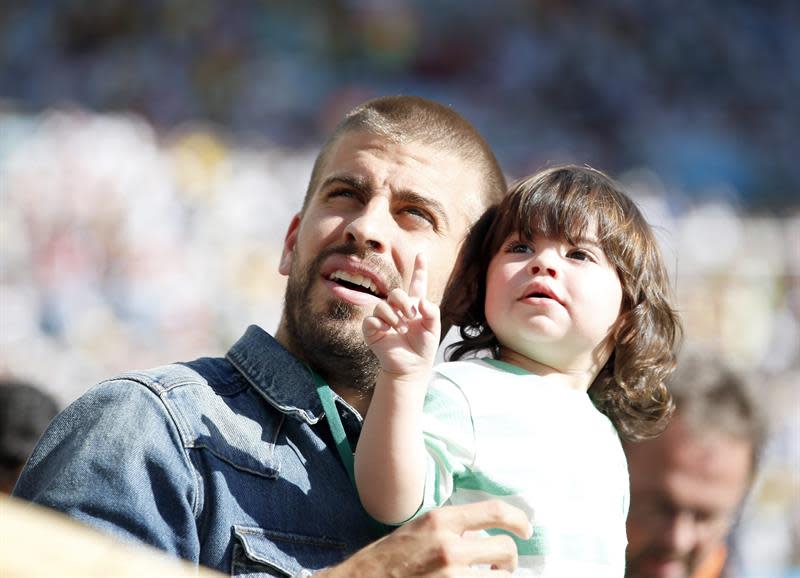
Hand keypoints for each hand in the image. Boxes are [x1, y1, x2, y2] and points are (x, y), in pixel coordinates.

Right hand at [317, 501, 531, 576]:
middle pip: (506, 550)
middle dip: (510, 560)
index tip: (525, 529)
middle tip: (502, 565)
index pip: (494, 511)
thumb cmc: (390, 558)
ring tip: (487, 577)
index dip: (518, 519)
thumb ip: (452, 528)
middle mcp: (449, 547)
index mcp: (441, 520)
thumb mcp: (419, 530)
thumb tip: (483, 534)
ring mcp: (451, 577)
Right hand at [363, 254, 440, 379]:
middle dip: (403, 302)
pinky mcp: (372, 328)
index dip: (420, 269)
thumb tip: (420, 301)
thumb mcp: (433, 328)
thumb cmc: (423, 347)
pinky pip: (373, 318)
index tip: (421, 254)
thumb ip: (432, 311)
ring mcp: (384, 318)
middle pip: (396, 292)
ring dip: (395, 317)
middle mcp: (398, 309)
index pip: (417, 283)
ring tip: (402, 329)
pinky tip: (389, 331)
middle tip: (410, 316)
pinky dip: (383, 323)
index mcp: (414, 306)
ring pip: (383, 304)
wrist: (411, 366)